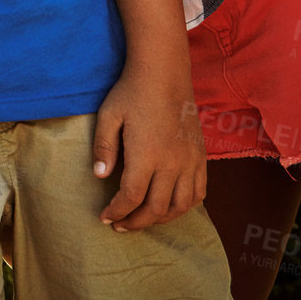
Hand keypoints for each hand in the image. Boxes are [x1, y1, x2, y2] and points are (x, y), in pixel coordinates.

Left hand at [93, 65, 206, 230]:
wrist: (164, 74)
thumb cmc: (131, 93)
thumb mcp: (108, 116)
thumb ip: (103, 148)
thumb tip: (99, 177)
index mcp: (147, 155)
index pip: (132, 197)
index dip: (117, 212)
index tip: (105, 218)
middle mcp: (172, 163)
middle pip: (157, 208)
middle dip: (136, 222)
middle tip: (120, 225)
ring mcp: (190, 161)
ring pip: (180, 206)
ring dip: (161, 219)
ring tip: (142, 220)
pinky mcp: (201, 157)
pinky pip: (199, 192)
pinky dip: (185, 206)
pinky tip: (170, 207)